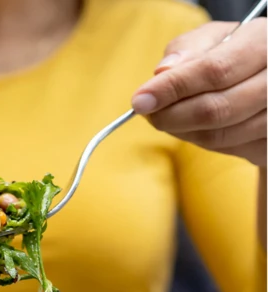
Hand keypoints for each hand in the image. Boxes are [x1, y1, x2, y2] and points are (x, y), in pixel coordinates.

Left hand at [131, 19, 266, 167]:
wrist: (265, 78)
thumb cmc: (233, 54)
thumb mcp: (212, 40)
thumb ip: (188, 50)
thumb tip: (162, 72)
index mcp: (264, 42)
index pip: (215, 70)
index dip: (172, 88)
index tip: (139, 101)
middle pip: (217, 109)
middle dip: (171, 116)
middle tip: (148, 114)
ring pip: (220, 135)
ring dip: (182, 131)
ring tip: (168, 117)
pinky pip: (228, 150)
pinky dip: (200, 140)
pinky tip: (192, 127)